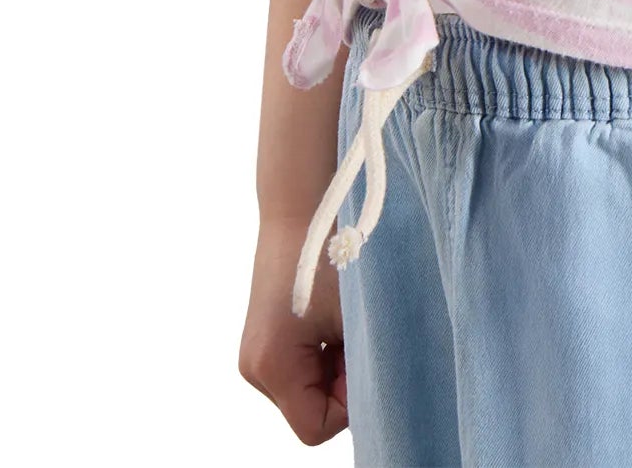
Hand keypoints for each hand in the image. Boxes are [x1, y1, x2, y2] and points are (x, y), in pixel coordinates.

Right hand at [239, 213, 347, 445]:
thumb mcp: (357, 318)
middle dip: (342, 382)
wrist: (302, 203)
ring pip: (307, 389)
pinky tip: (332, 316)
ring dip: (334, 366)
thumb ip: (363, 372)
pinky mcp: (262, 336)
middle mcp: (254, 367)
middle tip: (359, 332)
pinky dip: (323, 352)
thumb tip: (377, 403)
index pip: (315, 427)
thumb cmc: (333, 254)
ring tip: (346, 319)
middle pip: (309, 409)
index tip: (364, 357)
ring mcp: (254, 352)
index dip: (349, 403)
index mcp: (272, 366)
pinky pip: (300, 367)